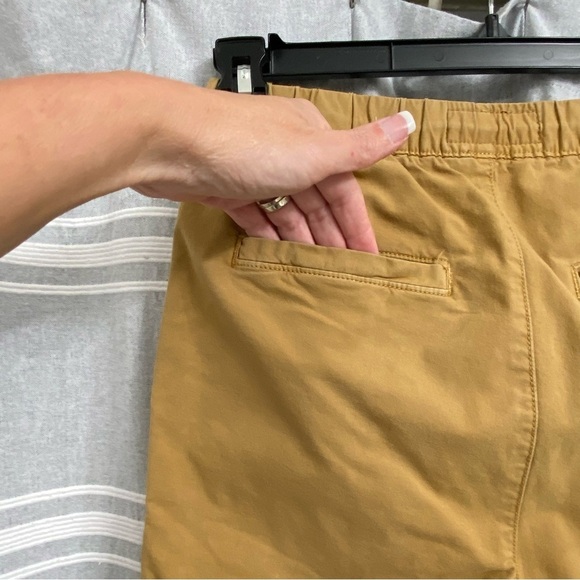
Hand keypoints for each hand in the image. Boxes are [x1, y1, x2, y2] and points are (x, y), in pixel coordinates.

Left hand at [134, 81, 413, 253]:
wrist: (168, 142)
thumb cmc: (243, 144)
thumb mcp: (313, 150)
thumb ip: (360, 148)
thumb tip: (407, 123)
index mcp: (311, 137)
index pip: (344, 187)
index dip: (356, 223)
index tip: (367, 256)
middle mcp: (285, 151)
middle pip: (316, 201)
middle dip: (329, 236)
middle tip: (340, 272)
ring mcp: (254, 170)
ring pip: (286, 210)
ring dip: (300, 238)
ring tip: (312, 270)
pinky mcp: (226, 188)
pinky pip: (256, 215)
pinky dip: (267, 232)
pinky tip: (276, 253)